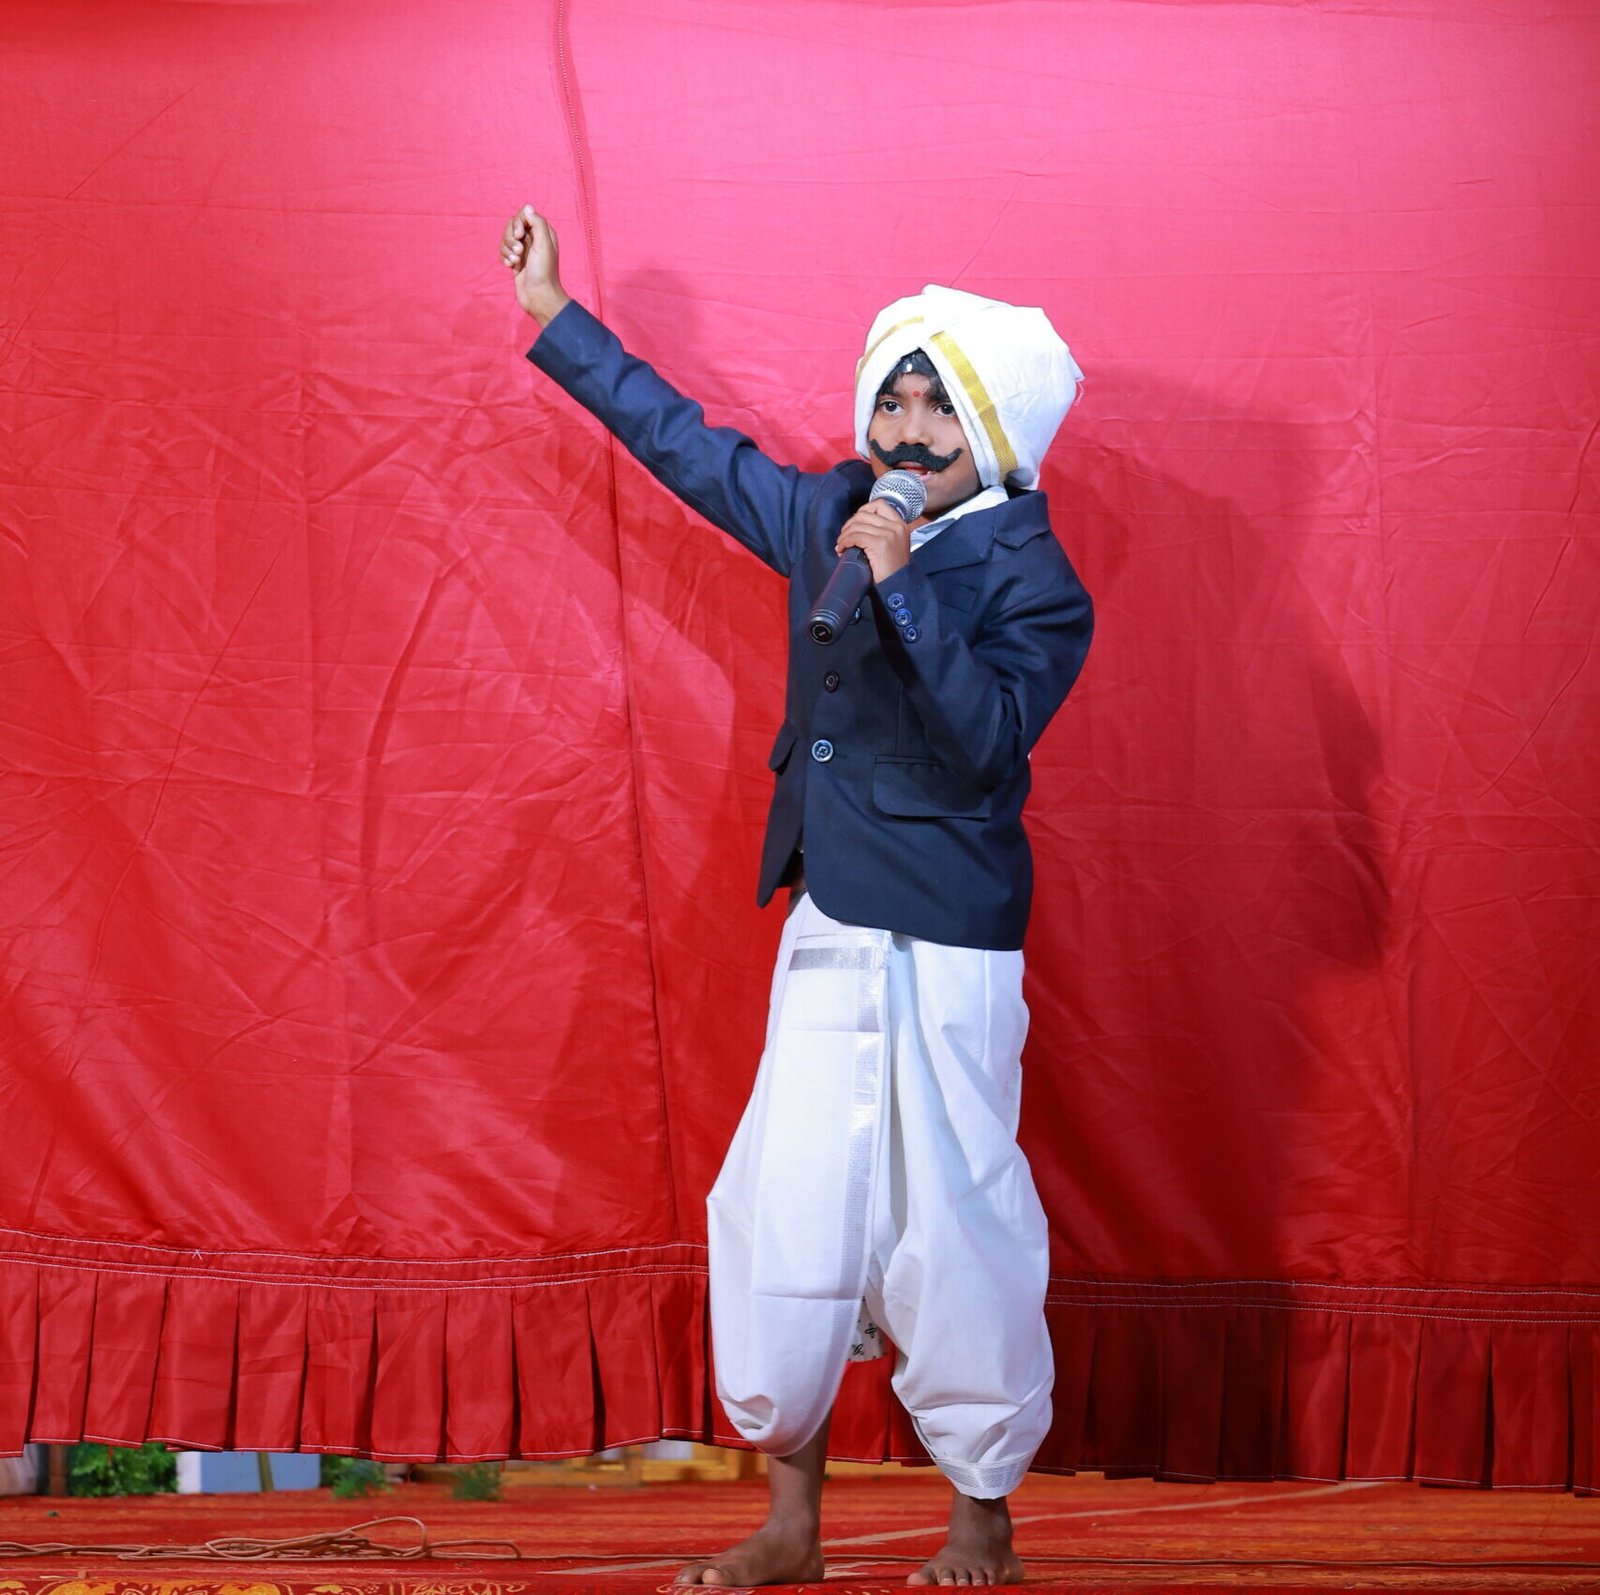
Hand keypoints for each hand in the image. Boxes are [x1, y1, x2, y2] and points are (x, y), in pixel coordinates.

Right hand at [500, 205, 569, 326]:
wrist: (539, 297)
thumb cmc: (544, 272)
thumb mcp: (544, 245)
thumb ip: (537, 223)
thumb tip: (527, 207)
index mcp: (543, 232)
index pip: (523, 215)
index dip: (518, 223)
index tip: (520, 236)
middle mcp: (533, 239)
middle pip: (511, 225)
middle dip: (510, 238)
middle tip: (519, 252)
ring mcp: (523, 250)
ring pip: (505, 239)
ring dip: (507, 250)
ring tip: (516, 262)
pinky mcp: (515, 261)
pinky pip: (502, 251)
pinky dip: (504, 257)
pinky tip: (510, 267)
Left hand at [836, 500, 911, 585]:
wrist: (898, 586)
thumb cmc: (892, 569)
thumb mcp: (894, 544)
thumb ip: (883, 531)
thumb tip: (858, 524)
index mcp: (900, 524)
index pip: (879, 504)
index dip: (862, 511)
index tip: (854, 523)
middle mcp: (896, 526)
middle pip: (864, 514)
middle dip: (849, 525)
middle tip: (843, 537)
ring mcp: (889, 534)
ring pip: (857, 526)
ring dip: (844, 535)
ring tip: (841, 545)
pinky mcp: (880, 544)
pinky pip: (855, 536)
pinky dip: (845, 542)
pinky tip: (842, 550)